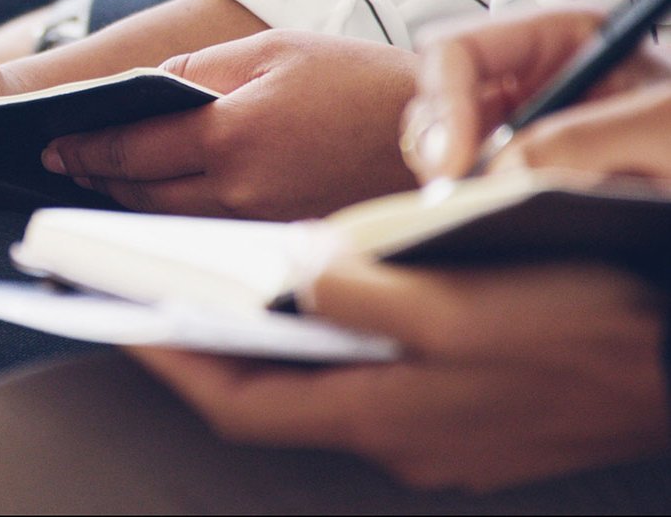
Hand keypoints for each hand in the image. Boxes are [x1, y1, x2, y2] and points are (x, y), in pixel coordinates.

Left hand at [42, 30, 417, 219]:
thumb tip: (144, 90)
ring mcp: (260, 226)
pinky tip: (166, 198)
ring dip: (130, 201)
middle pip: (139, 195)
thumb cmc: (358, 81)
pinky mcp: (279, 242)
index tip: (53, 144)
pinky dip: (174, 217)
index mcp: (232, 135)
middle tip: (71, 161)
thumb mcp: (275, 50)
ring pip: (168, 221)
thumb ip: (200, 70)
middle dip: (98, 177)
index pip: (130, 150)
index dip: (85, 147)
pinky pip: (208, 233)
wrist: (436, 133)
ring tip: (106, 179)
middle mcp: (239, 192)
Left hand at [132, 259, 668, 491]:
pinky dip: (322, 337)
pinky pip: (361, 371)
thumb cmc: (581, 331)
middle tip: (154, 293)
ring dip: (261, 338)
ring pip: (314, 379)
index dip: (172, 361)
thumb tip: (293, 277)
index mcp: (379, 408)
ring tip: (219, 285)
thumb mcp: (467, 307)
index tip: (121, 317)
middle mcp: (389, 427)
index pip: (238, 399)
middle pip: (268, 390)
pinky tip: (320, 294)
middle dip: (203, 345)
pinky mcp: (451, 404)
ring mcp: (422, 422)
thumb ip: (370, 295)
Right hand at [403, 8, 670, 179]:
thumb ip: (578, 141)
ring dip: (442, 168)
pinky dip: (456, 191)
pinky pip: (457, 170)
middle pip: (435, 90)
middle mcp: (528, 73)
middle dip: (435, 137)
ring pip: (434, 132)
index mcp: (560, 38)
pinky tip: (483, 210)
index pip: (460, 49)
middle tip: (453, 187)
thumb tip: (497, 173)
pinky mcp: (512, 162)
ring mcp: (516, 117)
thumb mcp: (658, 130)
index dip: (444, 102)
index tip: (453, 161)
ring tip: (474, 202)